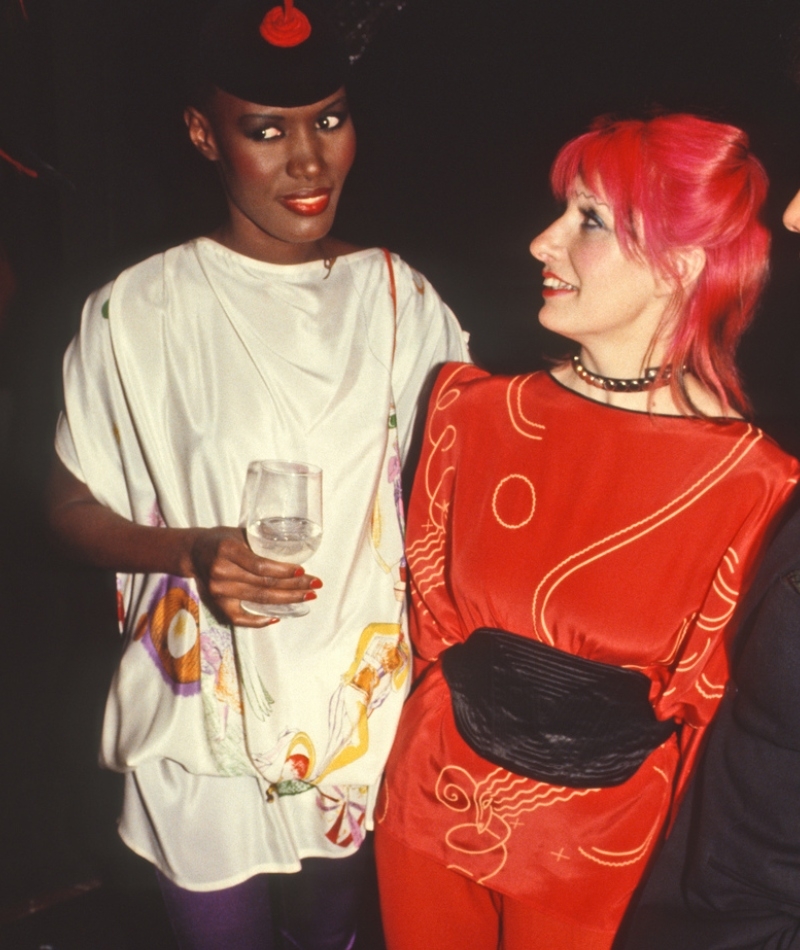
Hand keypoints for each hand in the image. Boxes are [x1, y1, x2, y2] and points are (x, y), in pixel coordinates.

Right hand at [187, 526, 321, 626]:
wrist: (193, 551)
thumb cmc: (222, 539)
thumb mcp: (240, 533)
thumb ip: (261, 540)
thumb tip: (295, 546)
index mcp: (228, 550)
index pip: (260, 566)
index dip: (283, 571)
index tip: (303, 571)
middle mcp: (221, 572)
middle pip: (264, 584)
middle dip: (293, 586)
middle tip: (314, 585)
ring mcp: (219, 590)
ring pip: (258, 599)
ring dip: (286, 600)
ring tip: (307, 597)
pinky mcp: (217, 603)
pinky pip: (239, 617)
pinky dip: (258, 620)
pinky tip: (276, 617)